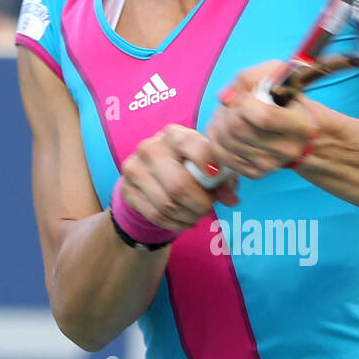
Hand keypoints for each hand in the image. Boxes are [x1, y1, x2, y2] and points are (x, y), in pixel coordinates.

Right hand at [119, 124, 239, 233]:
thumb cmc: (188, 167)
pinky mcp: (127, 189)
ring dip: (188, 216)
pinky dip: (174, 223)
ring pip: (167, 204)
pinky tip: (183, 221)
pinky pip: (155, 215)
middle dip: (199, 203)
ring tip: (197, 215)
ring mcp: (134, 168)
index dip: (206, 163)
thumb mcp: (207, 167)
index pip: (190, 145)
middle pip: (178, 185)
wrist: (151, 176)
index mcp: (174, 135)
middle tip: (207, 207)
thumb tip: (232, 199)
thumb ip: (223, 180)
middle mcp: (151, 148)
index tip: (215, 177)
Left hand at [204, 60, 317, 178]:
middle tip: (231, 104)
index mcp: (301, 126)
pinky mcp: (255, 174)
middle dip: (227, 111)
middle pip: (238, 129)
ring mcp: (271, 165)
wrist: (295, 133)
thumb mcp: (276, 78)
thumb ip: (249, 78)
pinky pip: (221, 155)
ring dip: (219, 122)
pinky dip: (216, 138)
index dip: (243, 103)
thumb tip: (224, 97)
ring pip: (226, 141)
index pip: (264, 117)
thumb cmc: (284, 100)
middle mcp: (288, 149)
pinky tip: (225, 130)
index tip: (243, 96)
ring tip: (228, 114)